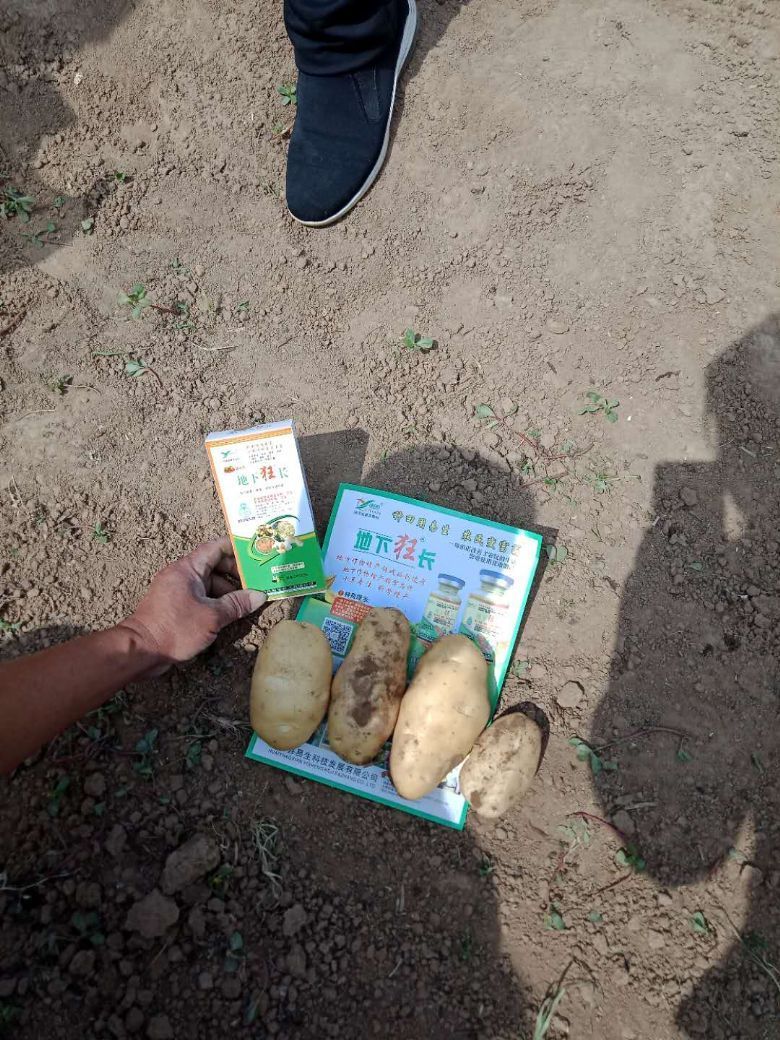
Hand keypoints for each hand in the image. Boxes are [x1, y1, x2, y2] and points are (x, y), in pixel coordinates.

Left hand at [121, 538, 265, 672]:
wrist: (141, 650)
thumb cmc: (174, 628)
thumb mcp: (212, 616)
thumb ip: (237, 604)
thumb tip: (259, 596)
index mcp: (188, 569)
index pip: (216, 548)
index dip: (236, 548)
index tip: (255, 553)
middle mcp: (181, 575)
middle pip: (214, 565)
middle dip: (236, 574)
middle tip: (257, 582)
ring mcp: (177, 590)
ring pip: (208, 583)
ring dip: (228, 591)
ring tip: (248, 602)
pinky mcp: (175, 606)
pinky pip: (200, 596)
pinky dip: (216, 602)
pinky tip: (230, 613)